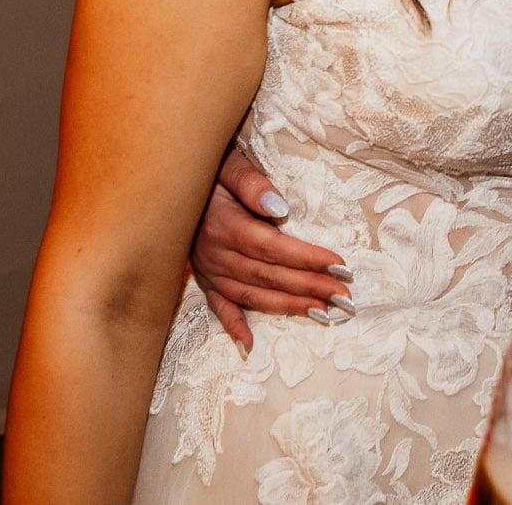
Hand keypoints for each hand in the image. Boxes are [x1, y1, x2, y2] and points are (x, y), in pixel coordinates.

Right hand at [190, 149, 349, 352]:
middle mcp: (216, 254)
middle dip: (309, 286)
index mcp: (225, 225)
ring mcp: (208, 270)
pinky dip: (234, 326)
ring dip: (288, 306)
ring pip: (252, 295)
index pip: (273, 247)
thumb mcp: (227, 165)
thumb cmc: (207, 172)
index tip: (339, 265)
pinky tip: (250, 345)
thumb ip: (251, 183)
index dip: (307, 258)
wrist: (168, 186)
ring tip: (323, 313)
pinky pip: (218, 307)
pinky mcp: (202, 279)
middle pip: (269, 275)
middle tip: (344, 296)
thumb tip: (279, 207)